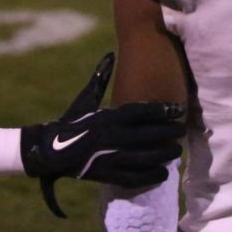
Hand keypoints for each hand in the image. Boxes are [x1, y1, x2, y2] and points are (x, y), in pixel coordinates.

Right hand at [21, 52, 184, 216]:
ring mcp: (108, 157)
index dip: (162, 110)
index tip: (178, 109)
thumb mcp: (85, 97)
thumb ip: (101, 77)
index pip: (141, 112)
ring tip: (176, 151)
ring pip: (143, 157)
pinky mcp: (105, 174)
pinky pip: (132, 177)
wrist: (49, 150)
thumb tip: (110, 54)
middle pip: (147, 135)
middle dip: (168, 133)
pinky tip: (163, 172)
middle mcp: (110, 136)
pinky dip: (149, 176)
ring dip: (163, 154)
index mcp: (107, 116)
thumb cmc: (71, 120)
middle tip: (182, 130)